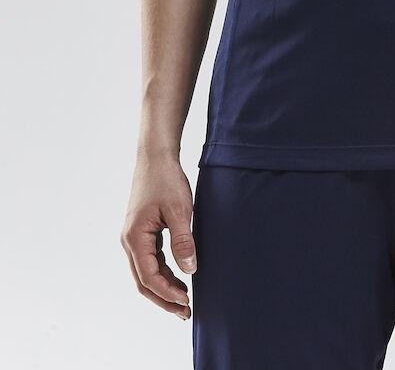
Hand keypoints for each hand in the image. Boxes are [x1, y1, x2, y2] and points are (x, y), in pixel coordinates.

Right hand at [120, 152, 196, 319]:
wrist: (156, 157)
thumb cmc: (166, 179)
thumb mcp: (180, 209)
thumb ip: (183, 240)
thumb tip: (189, 270)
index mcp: (135, 238)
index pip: (149, 277)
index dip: (168, 293)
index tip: (187, 302)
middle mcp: (129, 241)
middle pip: (144, 281)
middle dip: (164, 299)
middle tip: (186, 312)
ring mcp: (134, 237)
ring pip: (147, 272)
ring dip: (164, 287)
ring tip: (185, 299)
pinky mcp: (142, 232)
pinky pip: (151, 260)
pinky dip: (164, 273)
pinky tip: (179, 277)